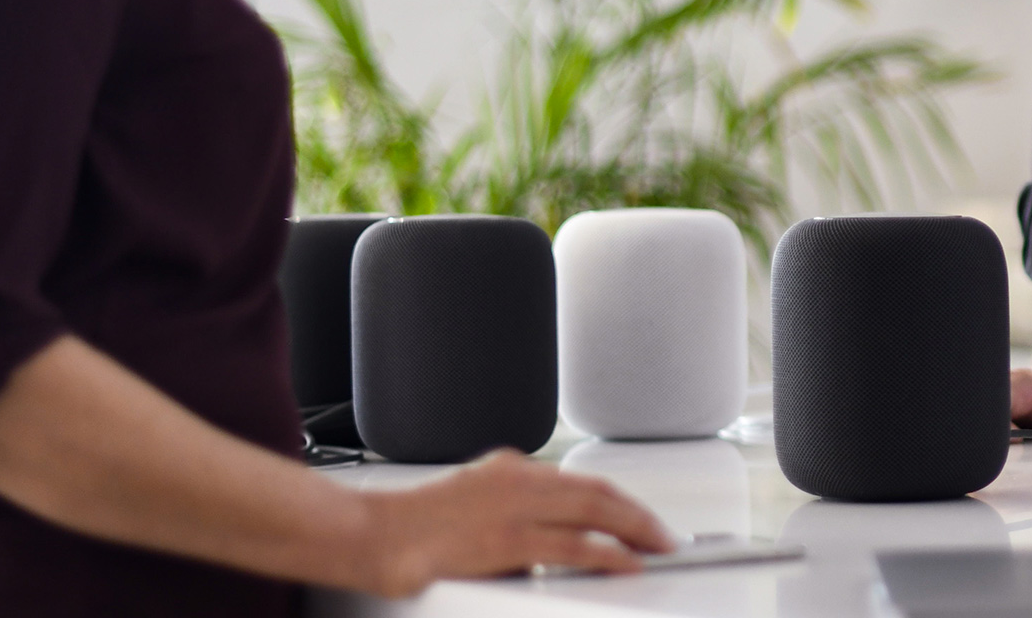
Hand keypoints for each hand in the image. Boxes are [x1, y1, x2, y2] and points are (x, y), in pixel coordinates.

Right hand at [356, 451, 674, 596]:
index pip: (576, 481)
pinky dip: (607, 551)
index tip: (637, 516)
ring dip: (634, 528)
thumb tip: (539, 549)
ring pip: (592, 510)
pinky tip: (626, 561)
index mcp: (506, 469)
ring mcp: (511, 506)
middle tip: (664, 533)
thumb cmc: (408, 528)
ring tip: (659, 545)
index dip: (616, 499)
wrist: (366, 534)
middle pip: (596, 491)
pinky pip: (571, 544)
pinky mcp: (504, 538)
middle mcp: (514, 479)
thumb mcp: (466, 508)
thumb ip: (506, 518)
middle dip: (637, 513)